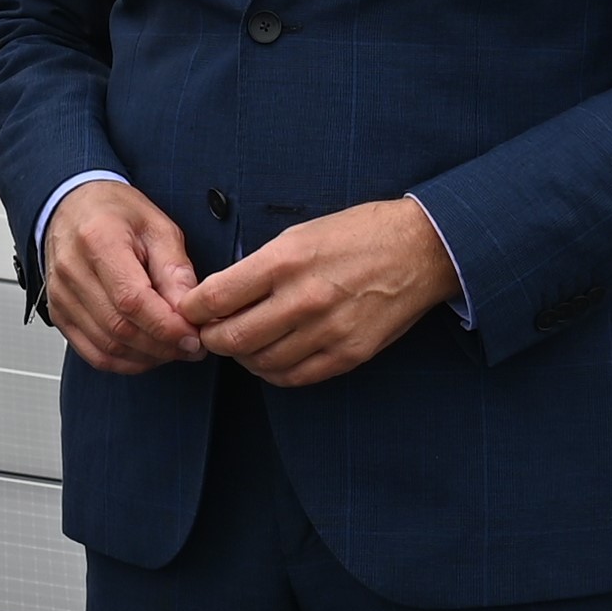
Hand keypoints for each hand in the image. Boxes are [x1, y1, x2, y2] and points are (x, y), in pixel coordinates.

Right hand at [39, 177, 209, 375]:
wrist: (72, 205)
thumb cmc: (114, 212)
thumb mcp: (157, 227)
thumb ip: (175, 270)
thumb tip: (190, 311)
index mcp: (98, 241)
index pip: (131, 300)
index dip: (166, 327)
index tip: (193, 337)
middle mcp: (73, 271)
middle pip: (119, 329)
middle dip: (162, 346)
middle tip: (191, 346)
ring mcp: (61, 296)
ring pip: (107, 347)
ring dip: (147, 357)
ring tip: (173, 348)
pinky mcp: (60, 314)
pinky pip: (92, 353)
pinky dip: (124, 362)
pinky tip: (147, 354)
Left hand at [180, 197, 459, 388]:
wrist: (421, 249)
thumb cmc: (357, 234)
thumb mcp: (300, 233)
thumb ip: (259, 267)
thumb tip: (219, 295)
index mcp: (285, 261)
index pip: (216, 298)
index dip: (193, 310)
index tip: (191, 311)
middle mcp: (303, 299)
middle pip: (232, 338)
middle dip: (211, 339)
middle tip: (209, 334)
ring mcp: (327, 331)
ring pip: (260, 363)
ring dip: (242, 357)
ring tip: (242, 343)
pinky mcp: (348, 354)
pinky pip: (294, 377)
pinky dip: (273, 372)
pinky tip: (270, 358)